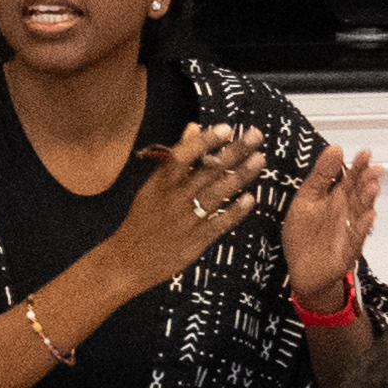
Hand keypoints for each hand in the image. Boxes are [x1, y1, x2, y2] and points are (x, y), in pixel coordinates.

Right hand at [89, 118, 264, 301]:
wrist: (128, 261)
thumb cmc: (143, 219)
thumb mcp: (153, 187)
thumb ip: (175, 159)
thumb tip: (194, 127)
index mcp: (160, 184)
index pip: (182, 156)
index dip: (205, 142)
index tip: (227, 128)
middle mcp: (173, 200)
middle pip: (206, 172)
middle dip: (233, 152)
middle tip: (256, 136)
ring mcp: (186, 221)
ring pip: (216, 195)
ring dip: (240, 177)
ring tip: (259, 160)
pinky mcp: (195, 242)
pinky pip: (218, 224)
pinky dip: (235, 212)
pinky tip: (250, 199)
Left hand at [281, 145, 384, 305]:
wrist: (303, 271)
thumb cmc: (304, 235)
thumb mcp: (307, 199)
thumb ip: (320, 176)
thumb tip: (335, 148)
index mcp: (335, 198)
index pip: (350, 178)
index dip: (357, 166)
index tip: (365, 153)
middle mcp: (346, 212)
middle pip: (358, 194)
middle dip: (366, 181)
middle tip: (373, 169)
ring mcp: (349, 230)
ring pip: (361, 213)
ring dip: (367, 201)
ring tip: (372, 188)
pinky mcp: (348, 250)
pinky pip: (357, 238)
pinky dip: (363, 228)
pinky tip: (368, 216)